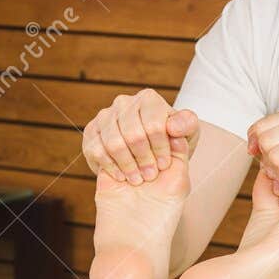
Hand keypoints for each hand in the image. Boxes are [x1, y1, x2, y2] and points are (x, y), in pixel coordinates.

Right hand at [82, 88, 198, 184]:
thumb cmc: (169, 146)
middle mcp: (124, 102)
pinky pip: (97, 151)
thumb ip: (187, 127)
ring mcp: (104, 116)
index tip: (165, 165)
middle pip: (133, 134)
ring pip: (114, 143)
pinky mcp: (91, 133)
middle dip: (145, 159)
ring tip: (137, 179)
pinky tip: (122, 176)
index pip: (154, 125)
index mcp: (148, 99)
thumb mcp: (187, 137)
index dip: (160, 148)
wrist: (148, 161)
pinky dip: (111, 167)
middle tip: (151, 175)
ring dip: (128, 165)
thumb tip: (173, 126)